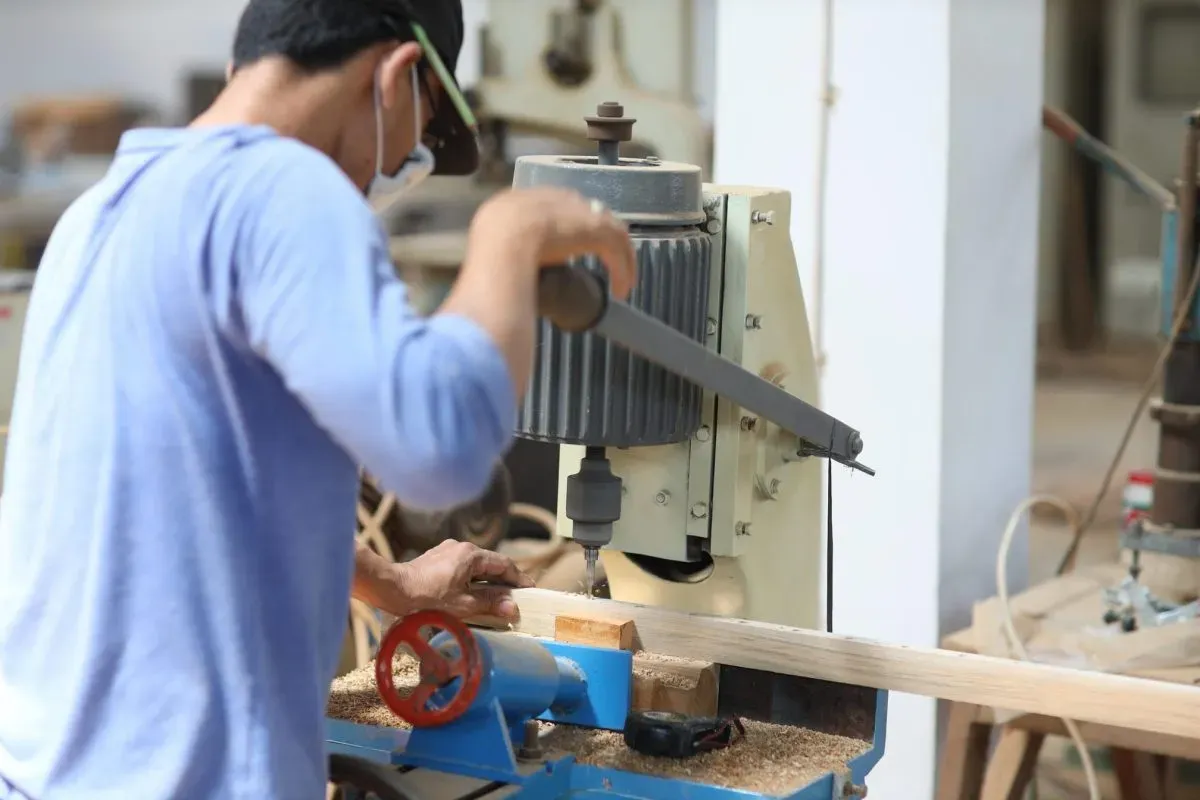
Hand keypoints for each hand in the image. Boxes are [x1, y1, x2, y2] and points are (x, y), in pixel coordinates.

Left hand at [394, 539, 534, 620]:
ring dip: (487, 580)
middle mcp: (461, 547)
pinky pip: (462, 566)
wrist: (392, 589)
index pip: (504, 564)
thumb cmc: (427, 598)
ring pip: (476, 565)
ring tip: (496, 597)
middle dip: (504, 580)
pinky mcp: (436, 558)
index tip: (530, 590)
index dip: (518, 578)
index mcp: (471, 555)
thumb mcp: (463, 604)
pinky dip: (472, 578)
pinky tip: (471, 592)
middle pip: (490, 563)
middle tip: (516, 596)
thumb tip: (513, 607)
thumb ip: (490, 603)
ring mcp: (447, 551)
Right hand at [470, 187, 636, 299]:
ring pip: (608, 231)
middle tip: (604, 261)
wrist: (502, 244)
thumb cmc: (489, 252)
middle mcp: (553, 198)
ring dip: (618, 258)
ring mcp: (577, 211)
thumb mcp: (490, 246)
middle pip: (586, 213)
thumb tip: (504, 270)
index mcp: (524, 198)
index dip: (567, 228)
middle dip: (598, 237)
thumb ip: (503, 250)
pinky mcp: (597, 229)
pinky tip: (621, 290)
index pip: (554, 207)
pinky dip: (622, 270)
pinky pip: (617, 249)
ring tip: (621, 283)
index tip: (572, 250)